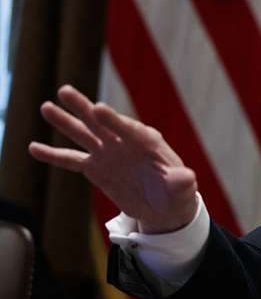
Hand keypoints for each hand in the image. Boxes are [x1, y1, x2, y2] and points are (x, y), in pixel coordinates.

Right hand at [29, 85, 197, 233]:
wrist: (165, 206)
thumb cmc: (177, 193)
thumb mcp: (182, 189)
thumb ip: (181, 182)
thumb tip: (188, 178)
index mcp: (148, 143)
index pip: (130, 129)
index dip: (115, 120)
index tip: (99, 109)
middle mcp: (124, 142)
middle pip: (102, 123)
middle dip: (85, 108)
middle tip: (65, 92)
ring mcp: (108, 153)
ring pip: (84, 135)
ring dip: (65, 122)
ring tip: (46, 108)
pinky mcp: (96, 167)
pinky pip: (72, 160)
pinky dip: (54, 155)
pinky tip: (34, 147)